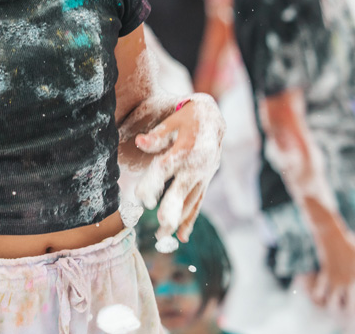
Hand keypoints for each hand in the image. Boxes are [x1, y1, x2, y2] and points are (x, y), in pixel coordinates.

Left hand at [131, 93, 223, 241]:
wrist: (214, 118)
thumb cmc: (188, 117)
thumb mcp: (173, 120)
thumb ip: (157, 134)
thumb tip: (140, 142)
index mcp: (186, 149)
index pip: (167, 168)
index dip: (154, 183)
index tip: (140, 198)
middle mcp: (196, 166)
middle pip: (181, 191)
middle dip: (171, 210)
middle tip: (160, 228)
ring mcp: (203, 175)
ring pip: (191, 201)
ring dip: (178, 220)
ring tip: (163, 236)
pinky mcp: (206, 180)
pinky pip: (198, 202)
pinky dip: (190, 219)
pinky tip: (182, 235)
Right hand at [306, 229, 354, 312]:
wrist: (331, 233)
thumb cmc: (347, 241)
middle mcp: (347, 279)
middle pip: (351, 304)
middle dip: (350, 309)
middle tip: (348, 308)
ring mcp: (335, 277)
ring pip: (334, 301)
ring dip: (333, 304)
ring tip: (332, 306)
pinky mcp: (325, 273)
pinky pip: (320, 288)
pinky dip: (318, 294)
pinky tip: (317, 298)